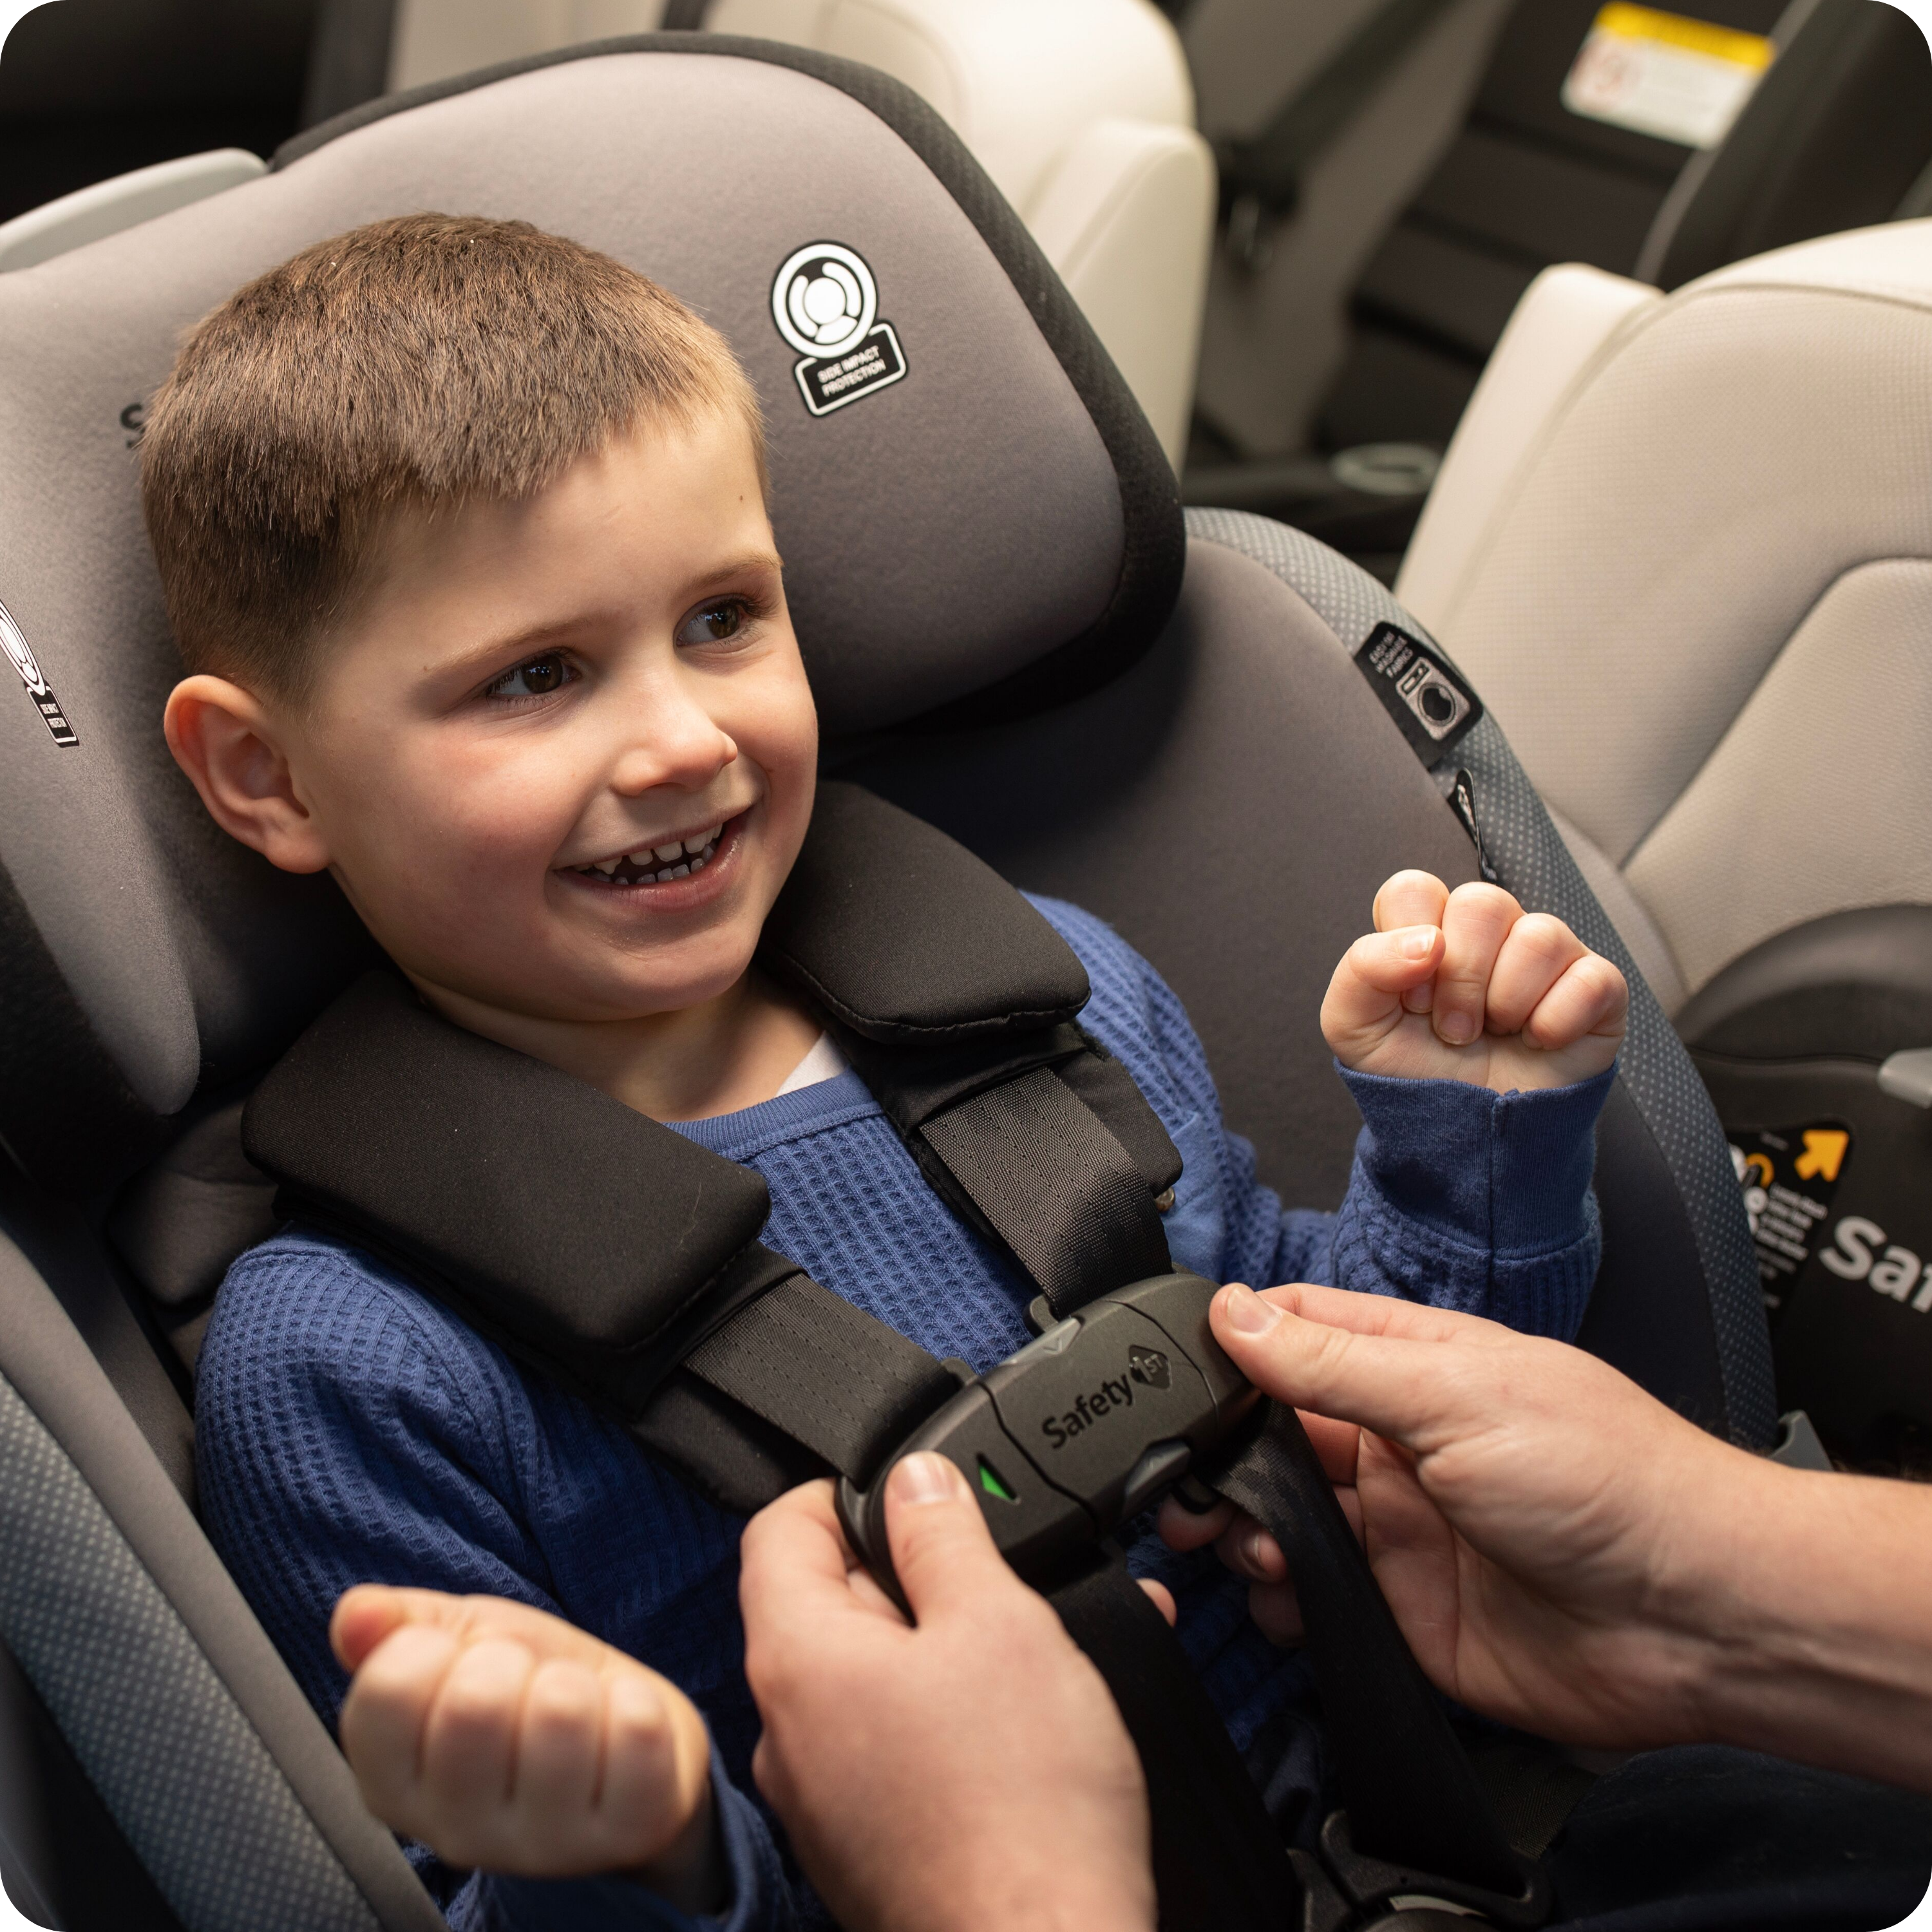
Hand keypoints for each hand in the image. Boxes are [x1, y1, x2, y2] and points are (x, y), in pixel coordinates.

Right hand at [330, 1586, 719, 1905]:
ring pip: (561, 1715)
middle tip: (525, 1683)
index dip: (435, 1647)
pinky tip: (621, 1726)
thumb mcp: (458, 1642)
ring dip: (576, 1682)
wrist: (625, 1736)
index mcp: (393, 1785)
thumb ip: (398, 1627)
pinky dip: (636, 1702)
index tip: (459, 1661)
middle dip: (511, 1662)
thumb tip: (356, 1613)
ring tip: (573, 1705)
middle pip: (475, 1704)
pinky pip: (637, 1732)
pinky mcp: (624, 1836)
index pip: (387, 1691)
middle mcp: (456, 1833)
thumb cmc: (527, 1683)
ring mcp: (543, 1846)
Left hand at [740, 1456, 1155, 1931]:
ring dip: (949, 1645)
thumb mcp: (999, 1624)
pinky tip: (1032, 1715)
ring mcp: (824, 1800)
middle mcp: (788, 1732)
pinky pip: (895, 1747)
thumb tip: (914, 1480)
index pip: (778, 1531)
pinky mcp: (868, 1847)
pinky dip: (952, 1715)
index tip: (911, 1489)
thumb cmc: (1020, 1810)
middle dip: (916, 1573)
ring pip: (874, 1680)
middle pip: (829, 1606)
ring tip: (1038, 1639)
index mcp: (797, 1661)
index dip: (844, 1492)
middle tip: (997, 1566)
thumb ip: (947, 1537)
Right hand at [1161, 1283, 1750, 1752]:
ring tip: (1245, 1539)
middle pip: (1272, 1433)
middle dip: (1219, 1451)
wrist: (1694, 1618)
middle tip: (1185, 1478)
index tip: (1174, 1366)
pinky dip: (1279, 1600)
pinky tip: (1285, 1593)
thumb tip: (1236, 1314)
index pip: (1299, 1334)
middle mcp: (1399, 1445)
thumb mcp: (1456, 1395)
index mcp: (1417, 1369)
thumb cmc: (1609, 1481)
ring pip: (1280, 1516)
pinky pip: (1311, 1601)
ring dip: (1243, 1525)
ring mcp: (1399, 1529)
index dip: (1234, 1342)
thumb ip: (1333, 1365)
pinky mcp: (1402, 1611)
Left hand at [1323, 871, 1626, 1090]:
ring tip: (1495, 1035)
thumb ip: (1363, 970)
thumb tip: (1428, 940)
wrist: (1467, 1138)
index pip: (1414, 889)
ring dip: (1507, 1003)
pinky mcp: (1596, 986)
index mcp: (1429, 930)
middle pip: (1483, 902)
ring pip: (1539, 935)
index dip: (1407, 946)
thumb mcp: (1355, 1029)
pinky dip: (1556, 1023)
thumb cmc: (1415, 1074)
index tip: (1411, 1001)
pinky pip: (1591, 978)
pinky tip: (1539, 1042)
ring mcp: (1546, 954)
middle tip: (1455, 1029)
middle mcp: (1490, 932)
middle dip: (1461, 981)